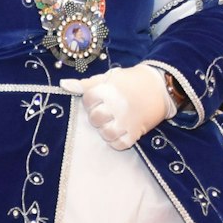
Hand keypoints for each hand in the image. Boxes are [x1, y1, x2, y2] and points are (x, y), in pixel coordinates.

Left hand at [60, 64, 176, 150]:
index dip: (90, 101)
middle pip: (95, 119)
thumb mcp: (108, 78)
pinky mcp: (137, 132)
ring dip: (106, 130)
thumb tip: (63, 85)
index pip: (88, 100)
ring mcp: (127, 121)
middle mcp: (117, 106)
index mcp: (109, 91)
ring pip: (106, 134)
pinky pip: (120, 144)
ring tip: (112, 122)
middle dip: (97, 117)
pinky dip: (117, 141)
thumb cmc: (130, 81)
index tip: (99, 98)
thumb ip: (85, 84)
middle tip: (105, 112)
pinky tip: (119, 131)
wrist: (160, 87)